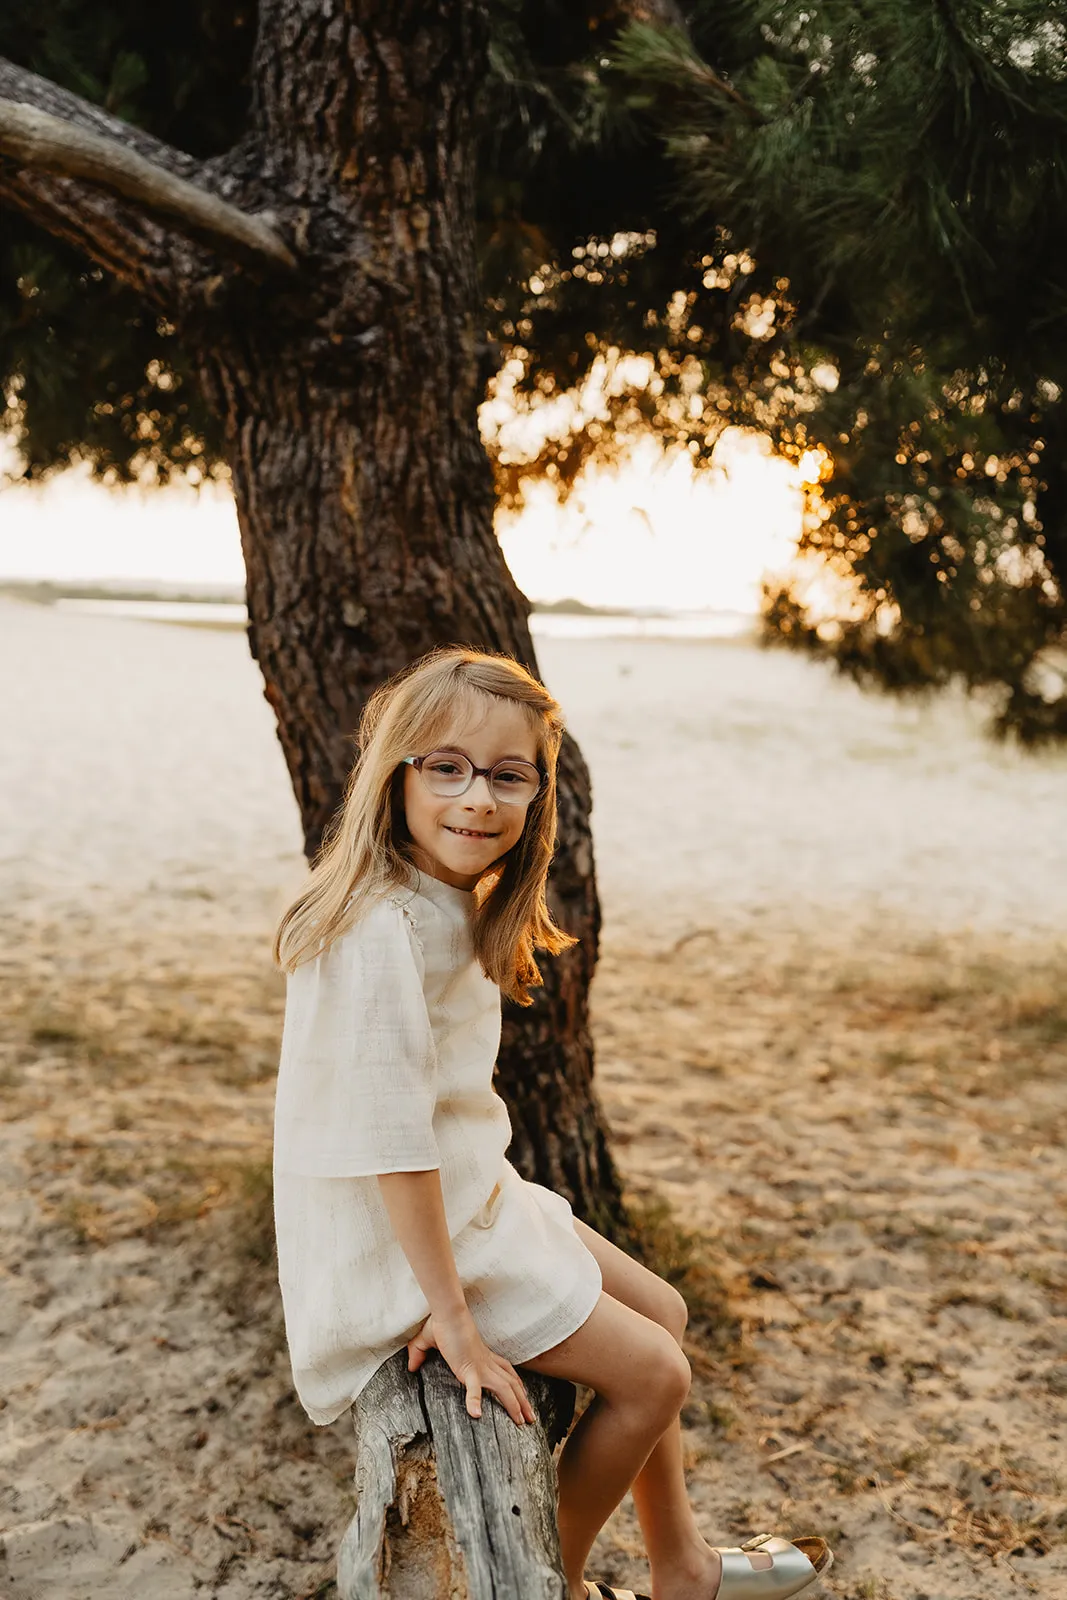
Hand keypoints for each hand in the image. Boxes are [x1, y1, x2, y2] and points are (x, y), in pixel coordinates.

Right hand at [407, 1307, 535, 1427]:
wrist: (447, 1312)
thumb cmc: (442, 1323)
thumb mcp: (428, 1340)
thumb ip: (419, 1353)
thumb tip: (410, 1366)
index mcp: (482, 1356)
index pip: (505, 1370)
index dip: (515, 1384)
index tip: (523, 1397)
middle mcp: (486, 1363)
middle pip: (512, 1383)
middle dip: (523, 1401)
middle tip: (531, 1418)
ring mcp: (480, 1366)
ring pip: (505, 1388)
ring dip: (515, 1405)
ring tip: (521, 1422)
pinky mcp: (469, 1368)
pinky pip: (475, 1388)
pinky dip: (475, 1401)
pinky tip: (475, 1414)